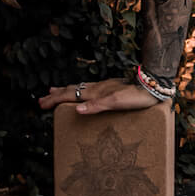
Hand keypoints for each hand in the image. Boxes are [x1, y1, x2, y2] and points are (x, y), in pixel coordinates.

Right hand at [38, 78, 160, 115]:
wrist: (153, 85)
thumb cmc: (136, 96)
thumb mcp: (116, 102)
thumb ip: (97, 106)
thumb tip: (77, 110)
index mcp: (96, 91)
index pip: (70, 94)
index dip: (55, 99)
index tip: (41, 104)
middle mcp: (98, 87)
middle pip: (72, 89)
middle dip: (56, 95)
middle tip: (42, 99)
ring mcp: (105, 86)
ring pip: (80, 88)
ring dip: (66, 91)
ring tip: (57, 91)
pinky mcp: (112, 88)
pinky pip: (89, 89)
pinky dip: (79, 91)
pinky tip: (84, 93)